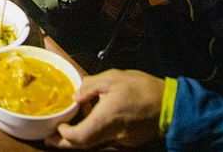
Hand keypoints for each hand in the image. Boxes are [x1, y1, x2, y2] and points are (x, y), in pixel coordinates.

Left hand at [46, 70, 164, 148]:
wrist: (172, 106)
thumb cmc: (144, 89)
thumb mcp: (114, 78)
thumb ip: (91, 86)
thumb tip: (76, 95)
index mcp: (106, 118)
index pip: (79, 137)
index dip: (64, 135)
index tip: (57, 126)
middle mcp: (112, 135)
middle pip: (83, 146)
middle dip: (64, 144)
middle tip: (50, 139)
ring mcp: (122, 142)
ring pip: (94, 148)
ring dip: (78, 143)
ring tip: (65, 135)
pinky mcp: (129, 142)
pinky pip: (106, 145)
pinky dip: (93, 140)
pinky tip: (88, 130)